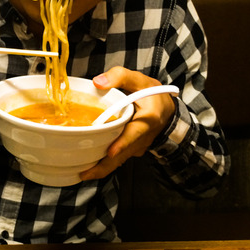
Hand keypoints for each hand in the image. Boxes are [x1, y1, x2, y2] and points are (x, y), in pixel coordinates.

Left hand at [80, 66, 175, 180]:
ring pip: (120, 159)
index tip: (110, 152)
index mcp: (148, 118)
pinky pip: (119, 158)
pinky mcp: (133, 149)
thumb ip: (119, 77)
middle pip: (123, 153)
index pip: (135, 133)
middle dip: (105, 165)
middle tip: (84, 173)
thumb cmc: (152, 94)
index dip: (123, 143)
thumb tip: (97, 82)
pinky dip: (106, 163)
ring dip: (103, 168)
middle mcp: (144, 137)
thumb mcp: (139, 80)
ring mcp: (139, 146)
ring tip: (82, 173)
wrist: (167, 109)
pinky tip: (90, 166)